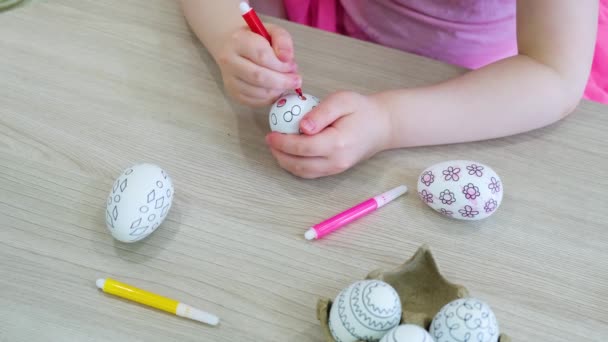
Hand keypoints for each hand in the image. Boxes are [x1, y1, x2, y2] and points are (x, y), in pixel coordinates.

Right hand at [215, 24, 301, 106]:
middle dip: (282, 81)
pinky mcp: (233, 93)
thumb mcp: (271, 30)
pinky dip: (270, 98)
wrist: (230, 46)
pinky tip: (276, 90)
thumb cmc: (254, 38)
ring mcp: (229, 79)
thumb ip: (282, 40)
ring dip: (277, 91)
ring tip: (286, 83)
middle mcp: (229, 61)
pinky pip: (254, 101)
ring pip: (257, 92)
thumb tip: (287, 59)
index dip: (281, 64)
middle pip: (258, 76)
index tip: (293, 66)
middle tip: (296, 81)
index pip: (262, 55)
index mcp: (238, 40)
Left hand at [265, 91, 392, 178]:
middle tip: (269, 141)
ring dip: (285, 162)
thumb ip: (321, 113)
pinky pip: (310, 173)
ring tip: (276, 147)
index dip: (282, 143)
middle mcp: (336, 161)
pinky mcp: (335, 170)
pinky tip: (290, 153)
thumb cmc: (362, 110)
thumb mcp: (341, 101)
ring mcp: (336, 169)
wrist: (383, 125)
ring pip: (303, 172)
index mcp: (337, 143)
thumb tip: (301, 126)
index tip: (271, 134)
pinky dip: (296, 165)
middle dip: (279, 154)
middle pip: (299, 164)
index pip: (302, 147)